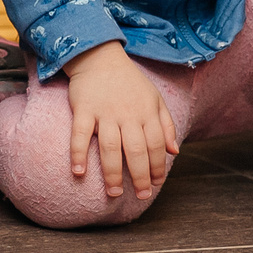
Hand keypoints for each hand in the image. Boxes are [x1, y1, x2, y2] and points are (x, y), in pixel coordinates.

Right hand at [63, 42, 179, 200]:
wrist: (100, 57)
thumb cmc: (129, 82)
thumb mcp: (155, 98)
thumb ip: (166, 124)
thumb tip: (174, 152)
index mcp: (146, 112)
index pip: (156, 145)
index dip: (158, 166)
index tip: (156, 183)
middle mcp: (127, 114)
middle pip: (135, 150)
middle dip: (140, 176)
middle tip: (141, 195)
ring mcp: (104, 112)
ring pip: (110, 147)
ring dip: (112, 172)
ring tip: (114, 192)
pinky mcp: (83, 109)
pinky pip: (79, 134)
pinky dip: (78, 153)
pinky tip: (78, 172)